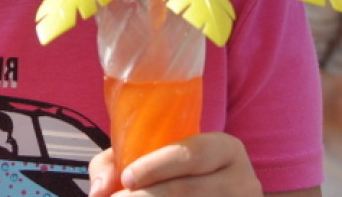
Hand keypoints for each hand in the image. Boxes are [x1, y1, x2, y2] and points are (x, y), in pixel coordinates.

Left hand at [89, 132, 261, 196]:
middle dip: (148, 196)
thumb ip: (117, 164)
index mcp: (226, 149)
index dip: (157, 166)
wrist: (215, 192)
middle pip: (190, 190)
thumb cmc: (175, 174)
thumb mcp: (153, 159)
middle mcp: (243, 181)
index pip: (191, 155)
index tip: (127, 178)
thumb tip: (97, 191)